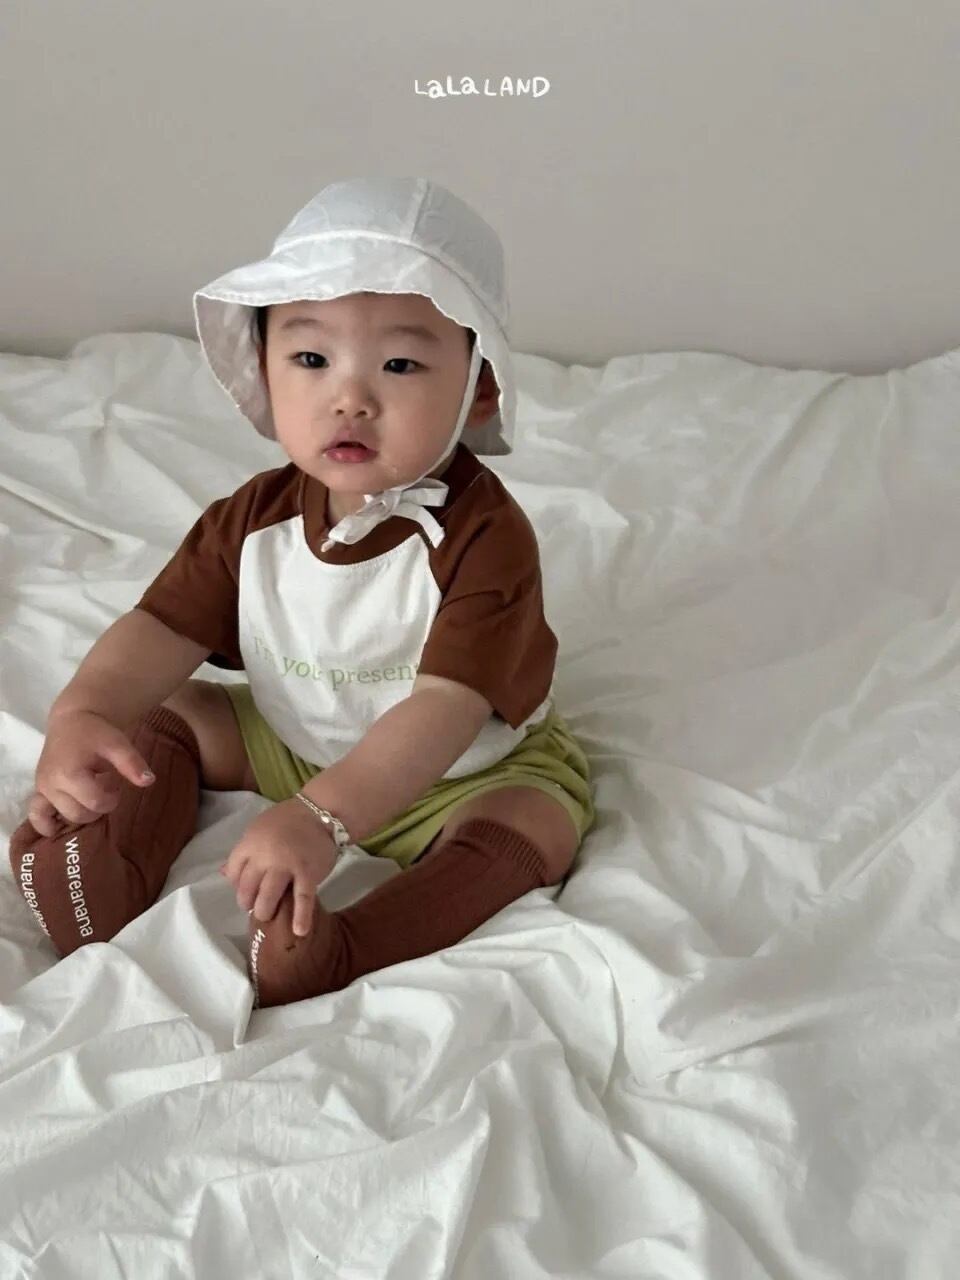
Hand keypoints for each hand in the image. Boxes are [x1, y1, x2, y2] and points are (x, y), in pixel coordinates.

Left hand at [221, 798, 338, 935]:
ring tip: (268, 917)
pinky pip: (302, 899)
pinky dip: (301, 916)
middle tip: (255, 907)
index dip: (237, 884)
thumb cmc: (289, 820)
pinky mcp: (308, 874)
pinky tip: (299, 931)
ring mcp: (287, 866)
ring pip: (269, 896)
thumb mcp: (259, 828)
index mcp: (251, 843)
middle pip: (248, 887)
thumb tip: (225, 873)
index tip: (244, 890)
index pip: (234, 871)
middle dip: (248, 901)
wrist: (322, 812)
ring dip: (265, 911)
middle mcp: (265, 856)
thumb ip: (244, 851)